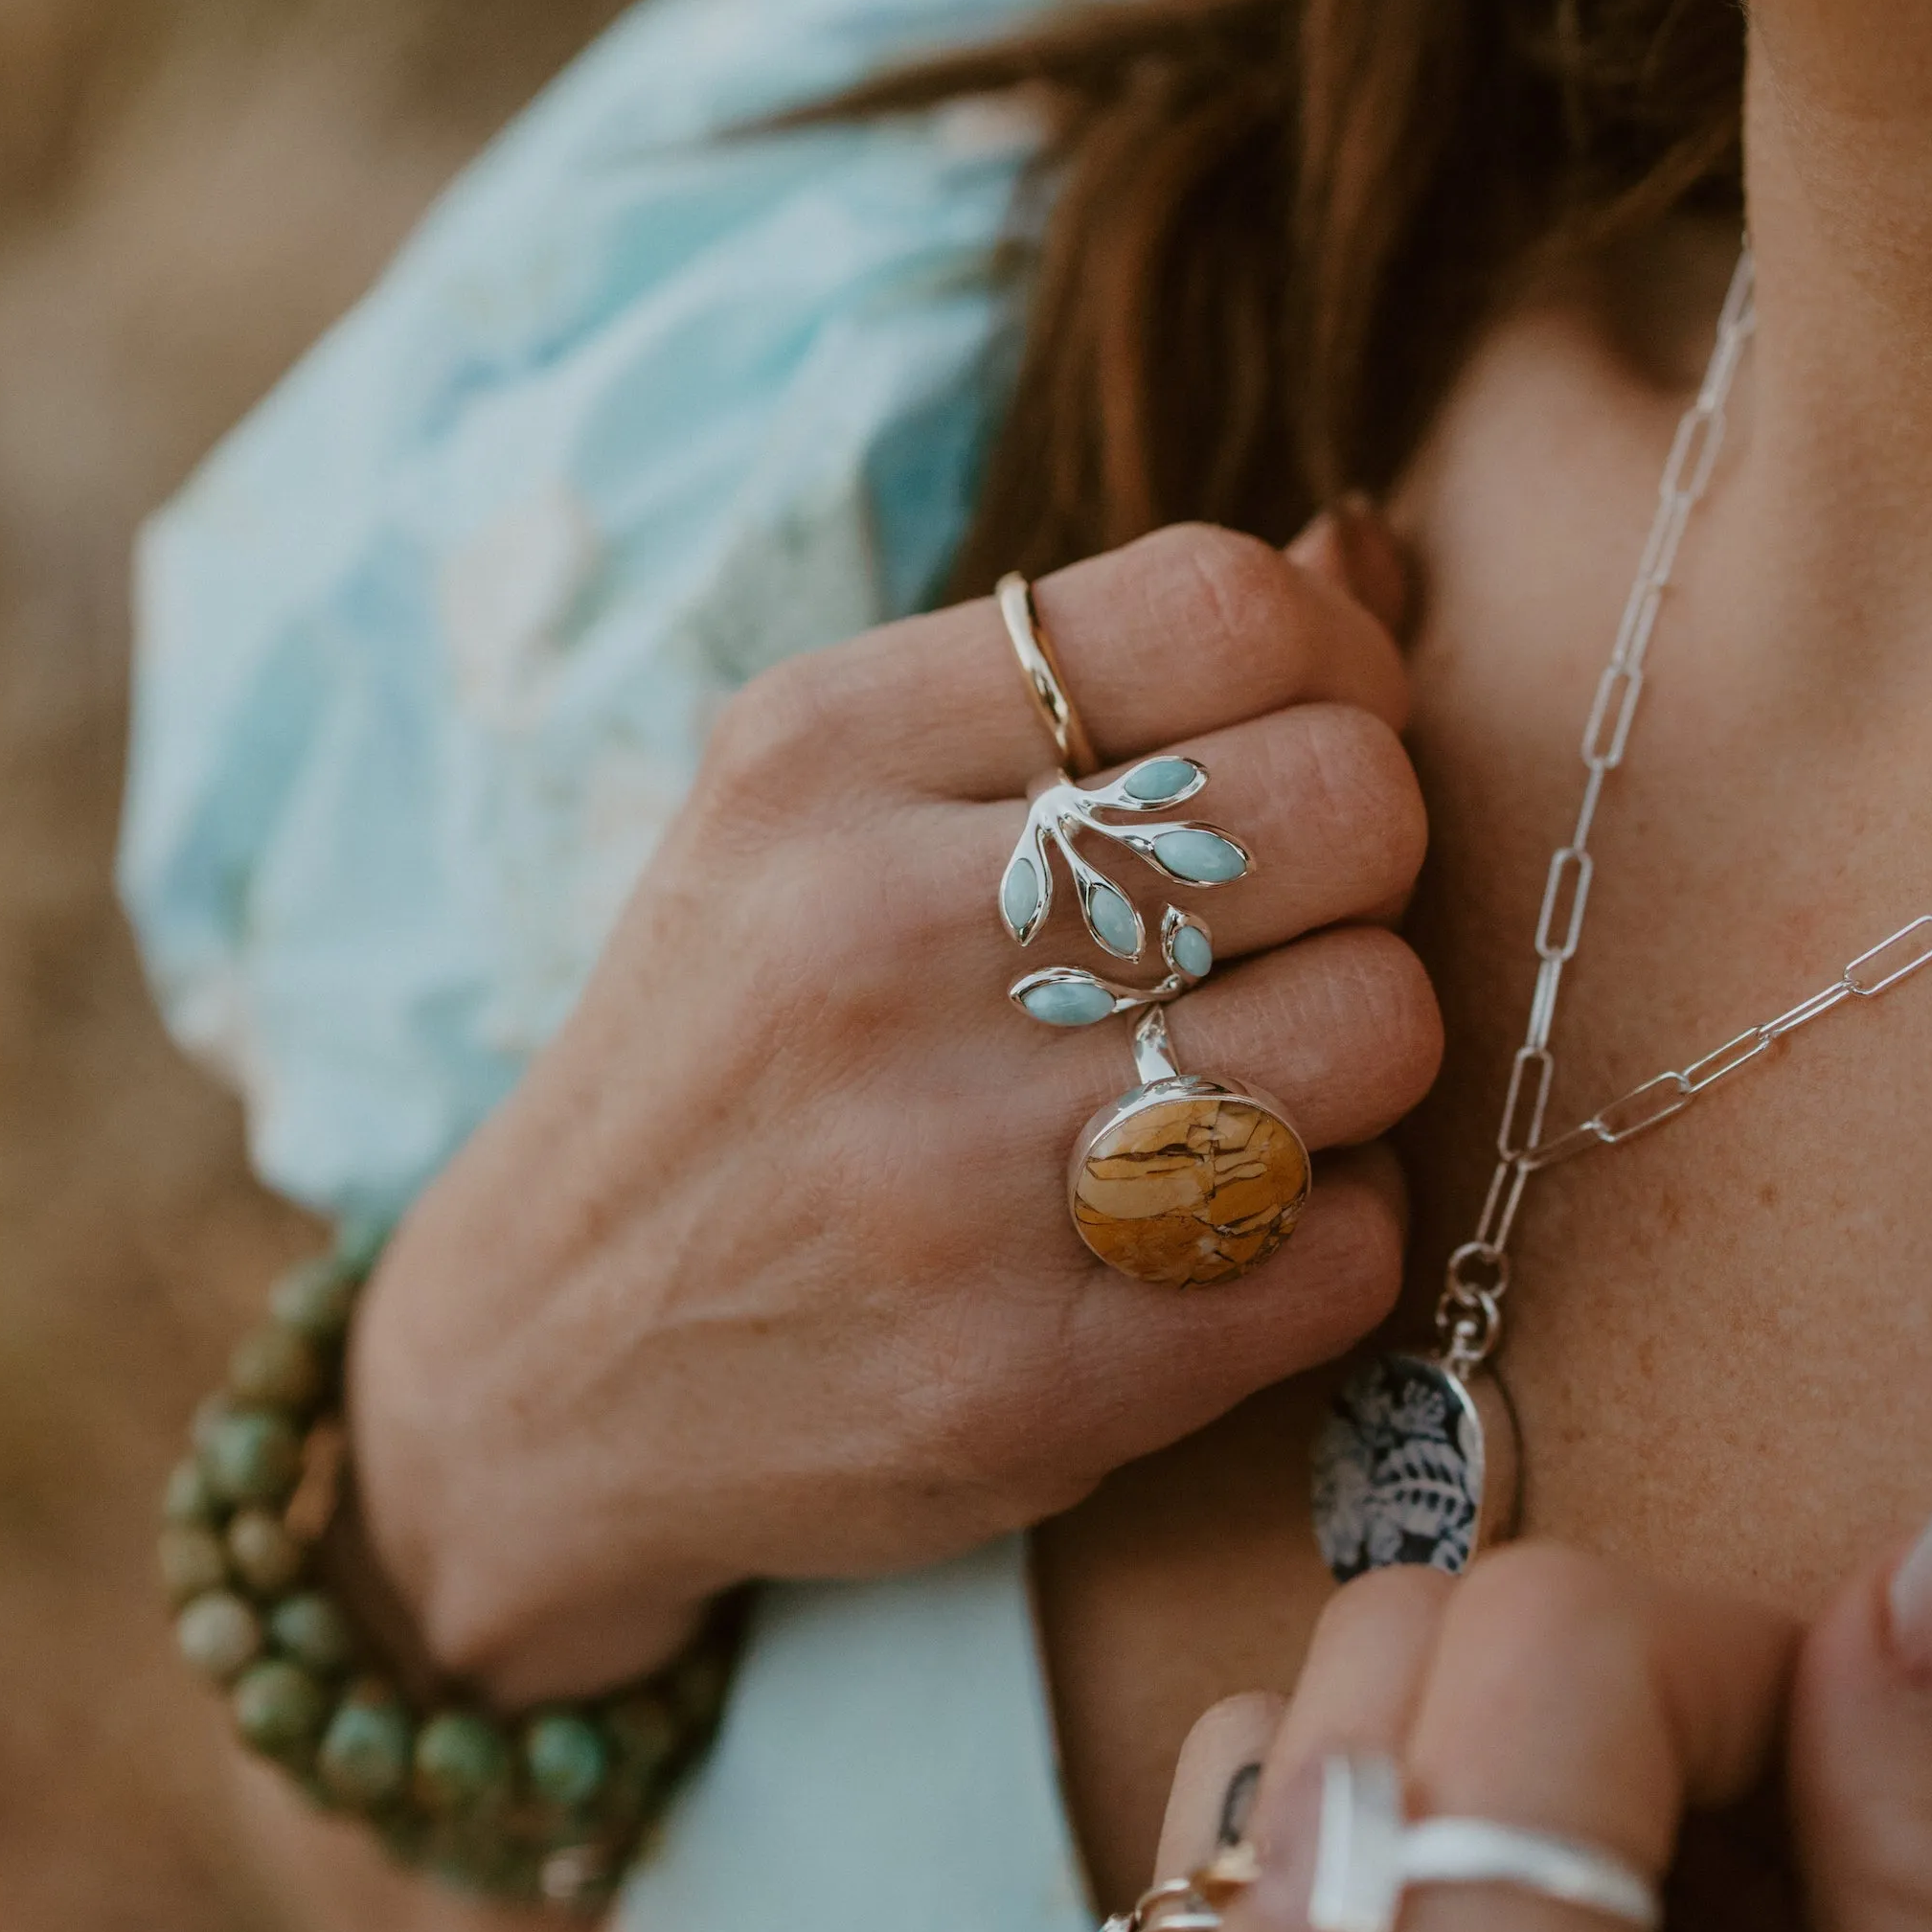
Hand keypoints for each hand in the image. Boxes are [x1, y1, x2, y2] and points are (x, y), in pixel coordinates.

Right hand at [348, 516, 1439, 1695]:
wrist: (547, 1370)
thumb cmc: (733, 1049)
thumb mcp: (815, 806)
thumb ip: (1082, 676)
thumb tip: (1362, 554)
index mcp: (819, 753)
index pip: (1223, 605)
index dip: (1333, 661)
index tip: (1289, 738)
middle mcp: (878, 939)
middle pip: (1351, 801)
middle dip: (1361, 858)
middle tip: (1269, 924)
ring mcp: (954, 1172)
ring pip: (1383, 1023)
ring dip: (1352, 1054)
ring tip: (1241, 1073)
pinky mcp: (1034, 1377)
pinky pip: (1350, 1243)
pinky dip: (1319, 1229)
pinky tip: (1202, 1222)